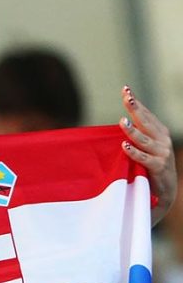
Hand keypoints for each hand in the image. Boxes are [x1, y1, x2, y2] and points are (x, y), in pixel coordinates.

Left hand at [120, 85, 174, 223]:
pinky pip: (144, 159)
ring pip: (145, 139)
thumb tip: (119, 122)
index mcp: (158, 133)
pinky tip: (124, 146)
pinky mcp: (158, 168)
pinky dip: (134, 152)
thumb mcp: (143, 149)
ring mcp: (162, 154)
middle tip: (127, 97)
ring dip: (133, 131)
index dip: (136, 102)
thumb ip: (134, 137)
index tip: (125, 89)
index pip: (146, 114)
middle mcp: (162, 140)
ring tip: (122, 122)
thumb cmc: (148, 168)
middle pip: (147, 121)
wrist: (163, 194)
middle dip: (137, 108)